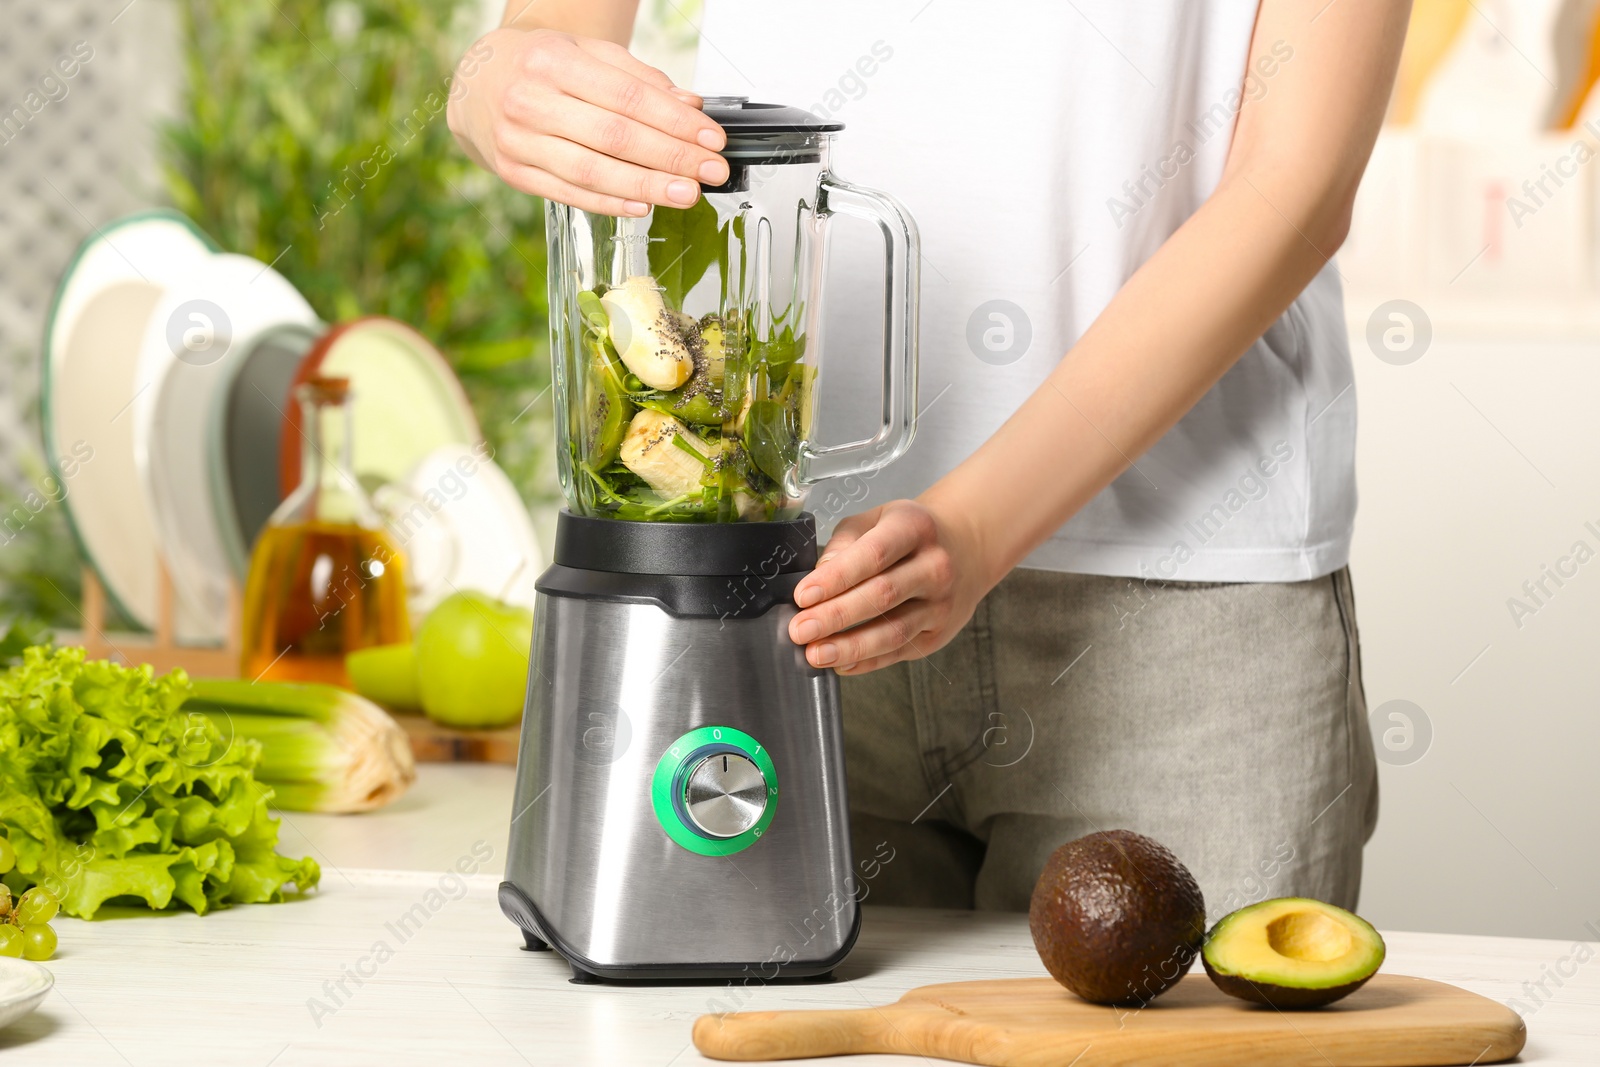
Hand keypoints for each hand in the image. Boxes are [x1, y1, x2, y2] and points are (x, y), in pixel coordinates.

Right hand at [447, 27, 728, 215]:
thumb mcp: (585, 53)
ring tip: (685, 193)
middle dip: (671, 157)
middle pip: (614, 137)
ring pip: (592, 171)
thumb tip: (690, 106)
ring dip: (646, 186)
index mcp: (551, 61)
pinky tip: (642, 205)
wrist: (475, 83)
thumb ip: (637, 78)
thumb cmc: (537, 66)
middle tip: (710, 171)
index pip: (627, 97)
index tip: (711, 139)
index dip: (674, 122)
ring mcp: (518, 141)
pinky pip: (569, 193)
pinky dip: (609, 203)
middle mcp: (530, 101)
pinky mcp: (514, 173)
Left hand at [787, 499, 991, 674]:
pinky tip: (840, 664)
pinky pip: (899, 651)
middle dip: (836, 615)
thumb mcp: (877, 520)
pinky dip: (867, 661)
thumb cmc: (908, 535)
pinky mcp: (939, 634)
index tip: (803, 595)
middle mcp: (935, 566)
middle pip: (882, 596)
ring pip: (893, 631)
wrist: (964, 549)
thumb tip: (819, 576)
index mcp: (915, 528)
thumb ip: (845, 543)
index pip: (873, 555)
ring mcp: (941, 603)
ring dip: (850, 646)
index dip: (836, 578)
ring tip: (815, 654)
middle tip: (800, 629)